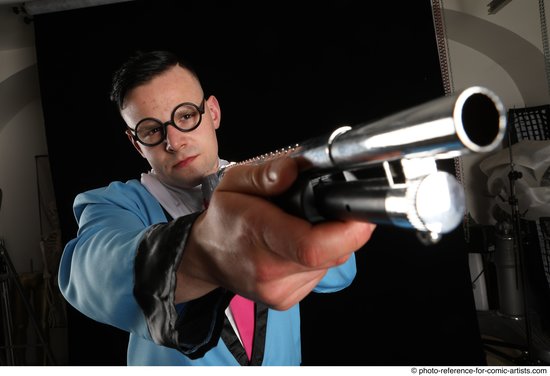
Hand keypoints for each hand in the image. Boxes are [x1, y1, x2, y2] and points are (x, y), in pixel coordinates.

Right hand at [176, 157, 375, 309]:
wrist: (206, 257)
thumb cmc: (224, 217)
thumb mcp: (234, 182)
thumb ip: (264, 174)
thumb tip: (294, 170)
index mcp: (257, 235)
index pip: (313, 245)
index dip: (349, 231)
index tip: (361, 213)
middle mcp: (269, 271)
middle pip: (331, 253)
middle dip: (341, 228)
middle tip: (329, 208)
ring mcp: (278, 291)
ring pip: (330, 263)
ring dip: (329, 242)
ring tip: (303, 226)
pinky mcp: (287, 300)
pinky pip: (320, 273)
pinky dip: (318, 256)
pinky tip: (298, 244)